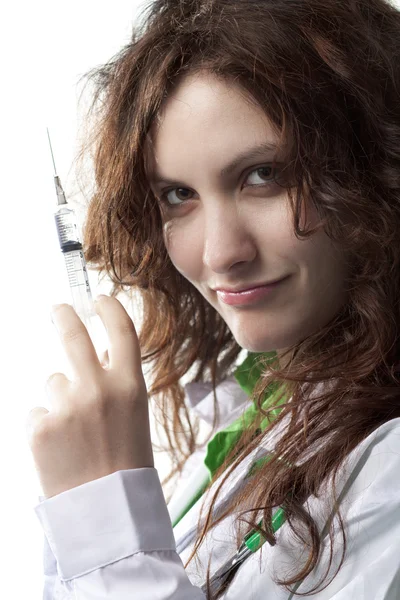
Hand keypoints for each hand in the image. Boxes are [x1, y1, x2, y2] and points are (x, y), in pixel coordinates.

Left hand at [26, 295, 153, 498]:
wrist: (108, 513)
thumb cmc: (126, 464)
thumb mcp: (135, 415)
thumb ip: (117, 383)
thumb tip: (97, 355)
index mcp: (131, 386)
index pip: (121, 330)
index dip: (108, 309)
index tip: (98, 301)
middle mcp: (99, 388)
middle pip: (74, 335)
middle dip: (64, 316)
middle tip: (59, 310)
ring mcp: (67, 406)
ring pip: (54, 382)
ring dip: (60, 398)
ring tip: (74, 433)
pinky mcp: (40, 427)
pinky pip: (38, 412)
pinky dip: (46, 425)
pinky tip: (59, 449)